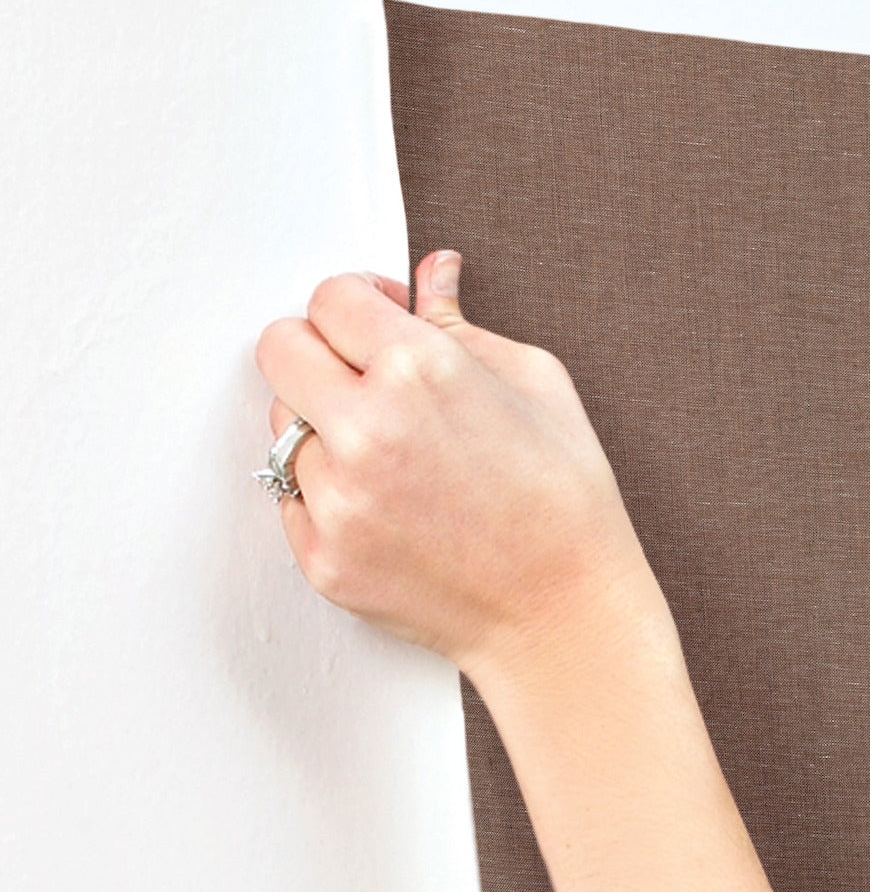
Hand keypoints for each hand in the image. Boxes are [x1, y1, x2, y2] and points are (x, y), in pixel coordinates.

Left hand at [253, 250, 677, 688]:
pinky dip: (331, 497)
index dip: (359, 305)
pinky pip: (294, 500)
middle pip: (280, 349)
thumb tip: (431, 274)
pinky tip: (392, 510)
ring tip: (395, 461)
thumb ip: (462, 325)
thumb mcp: (538, 386)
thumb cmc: (567, 504)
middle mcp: (366, 430)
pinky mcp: (324, 558)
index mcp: (420, 370)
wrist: (566, 617)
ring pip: (284, 429)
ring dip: (326, 432)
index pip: (329, 298)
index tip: (380, 324)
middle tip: (366, 380)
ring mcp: (338, 500)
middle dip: (320, 353)